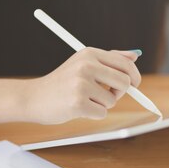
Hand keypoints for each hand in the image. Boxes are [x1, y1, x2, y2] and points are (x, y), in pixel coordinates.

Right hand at [25, 47, 140, 123]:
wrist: (34, 97)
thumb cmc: (62, 82)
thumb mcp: (83, 63)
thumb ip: (109, 59)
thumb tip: (134, 56)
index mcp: (89, 53)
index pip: (124, 63)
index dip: (134, 76)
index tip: (135, 85)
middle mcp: (86, 66)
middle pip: (125, 82)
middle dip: (121, 92)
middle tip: (110, 95)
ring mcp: (81, 84)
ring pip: (113, 100)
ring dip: (102, 104)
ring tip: (85, 99)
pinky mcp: (77, 103)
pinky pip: (102, 113)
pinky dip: (93, 114)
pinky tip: (79, 108)